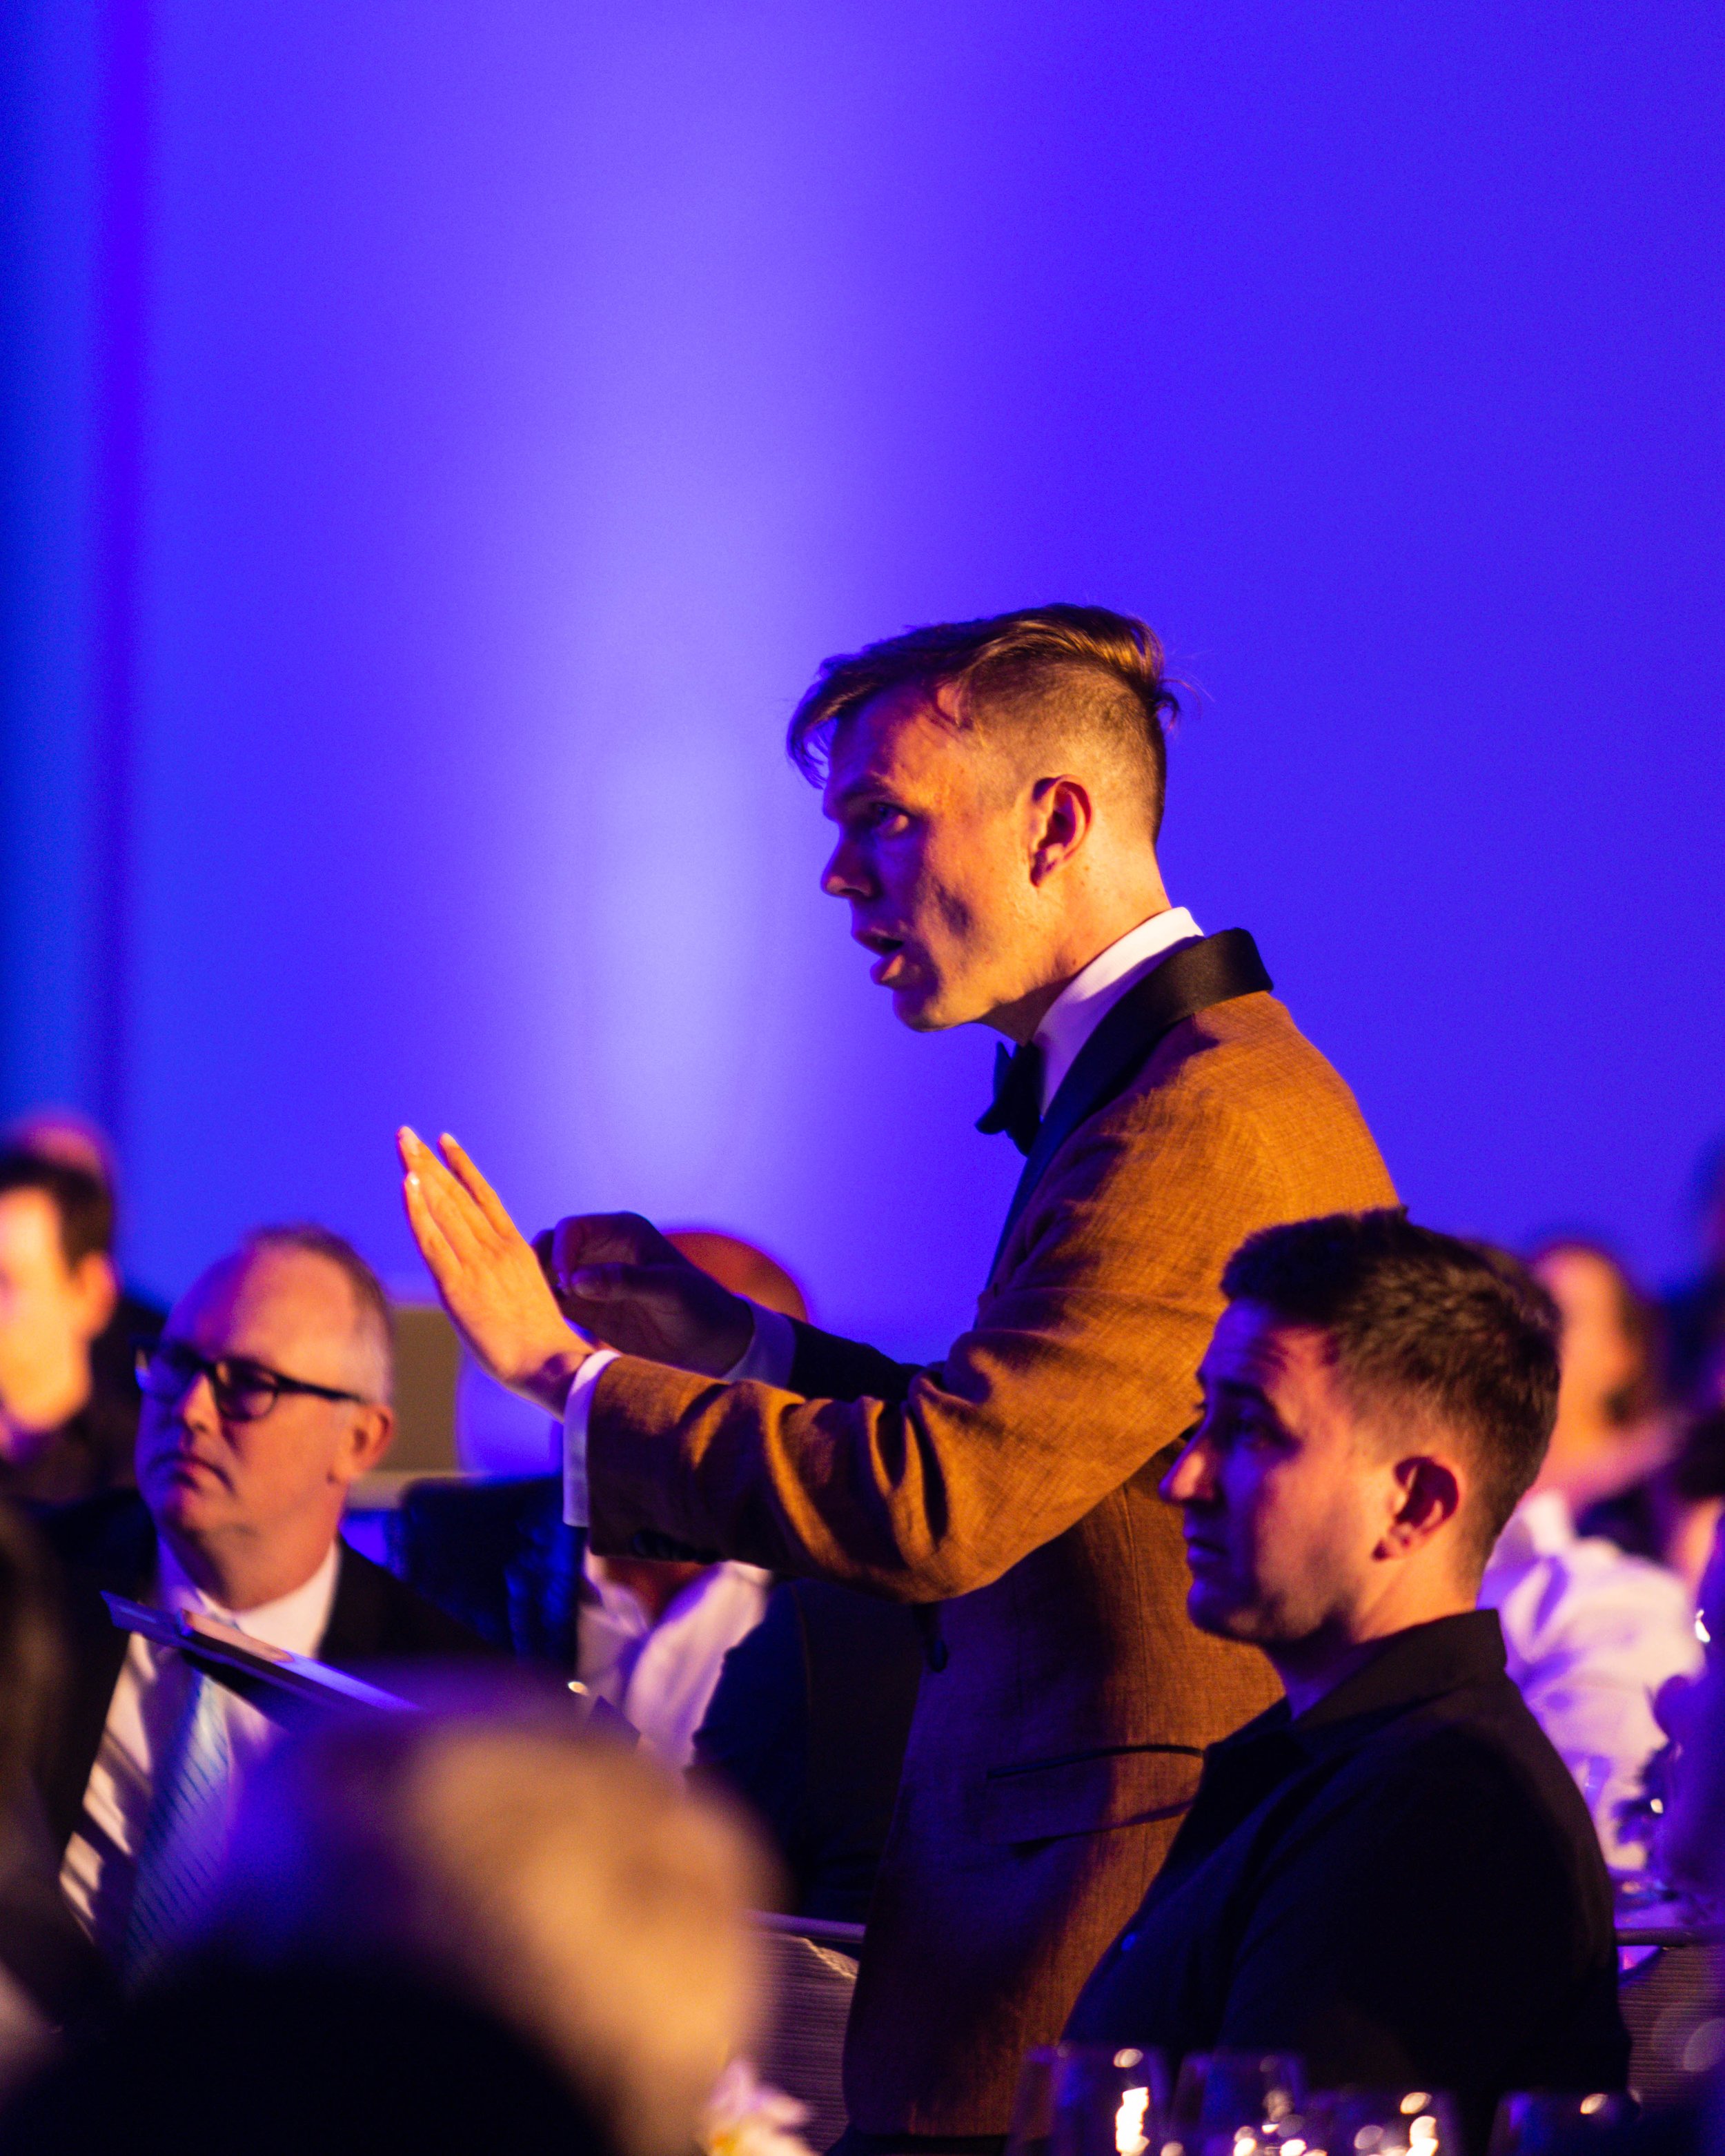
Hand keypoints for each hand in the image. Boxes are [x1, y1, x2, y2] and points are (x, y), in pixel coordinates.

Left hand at [396, 1128, 590, 1414]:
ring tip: (404, 1143)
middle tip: (407, 1133)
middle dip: (429, 1161)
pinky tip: (408, 1184)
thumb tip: (498, 1282)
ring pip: (443, 1207)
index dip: (462, 1167)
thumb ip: (513, 1280)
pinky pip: (433, 1240)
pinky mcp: (458, 1286)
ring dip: (420, 1172)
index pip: (484, 1196)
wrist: (549, 1364)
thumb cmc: (544, 1345)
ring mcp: (477, 1264)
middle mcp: (496, 1247)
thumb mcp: (531, 1298)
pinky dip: (418, 1210)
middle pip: (456, 1194)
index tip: (445, 1141)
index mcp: (516, 1248)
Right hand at [536, 1214, 754, 1376]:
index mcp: (622, 1232)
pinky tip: (540, 1326)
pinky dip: (543, 1309)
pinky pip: (555, 1303)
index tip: (568, 1284)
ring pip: (548, 1275)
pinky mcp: (590, 1311)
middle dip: (539, 1266)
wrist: (714, 1344)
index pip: (572, 1229)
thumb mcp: (670, 1289)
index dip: (561, 1251)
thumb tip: (576, 1281)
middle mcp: (602, 1252)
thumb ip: (624, 1281)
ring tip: (534, 1312)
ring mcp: (594, 1282)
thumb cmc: (700, 1307)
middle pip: (551, 1248)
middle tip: (537, 1294)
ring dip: (537, 1288)